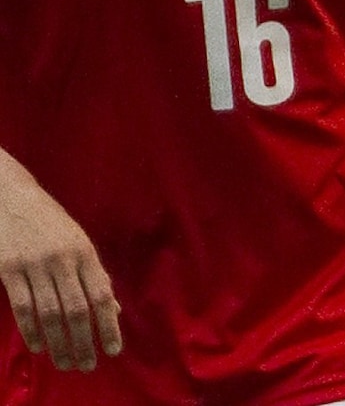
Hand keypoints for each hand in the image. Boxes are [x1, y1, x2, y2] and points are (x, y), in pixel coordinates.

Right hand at [0, 178, 120, 371]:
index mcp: (86, 253)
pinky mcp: (9, 269)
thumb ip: (94, 276)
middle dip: (84, 341)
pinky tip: (39, 346)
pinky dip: (31, 329)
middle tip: (86, 365)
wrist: (12, 197)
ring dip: (58, 342)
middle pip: (78, 309)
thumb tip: (114, 309)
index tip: (113, 350)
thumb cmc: (50, 223)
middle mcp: (63, 260)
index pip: (102, 295)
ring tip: (65, 362)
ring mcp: (35, 265)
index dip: (109, 325)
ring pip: (50, 312)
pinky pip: (23, 306)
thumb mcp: (79, 243)